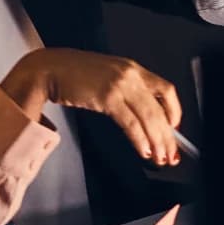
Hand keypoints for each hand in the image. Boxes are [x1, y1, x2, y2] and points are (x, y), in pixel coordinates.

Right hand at [0, 49, 184, 165]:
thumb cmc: (71, 73)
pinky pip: (131, 123)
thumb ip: (124, 90)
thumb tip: (138, 114)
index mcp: (132, 68)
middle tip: (171, 152)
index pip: (165, 89)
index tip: (174, 127)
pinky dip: (140, 139)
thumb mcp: (106, 76)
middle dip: (168, 135)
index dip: (175, 110)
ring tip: (159, 156)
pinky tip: (142, 149)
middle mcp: (130, 74)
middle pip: (160, 109)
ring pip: (149, 117)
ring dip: (157, 141)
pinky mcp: (108, 97)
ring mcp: (120, 85)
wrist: (48, 68)